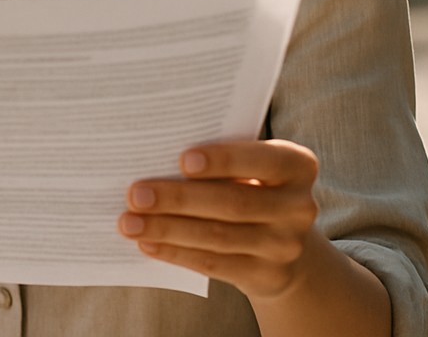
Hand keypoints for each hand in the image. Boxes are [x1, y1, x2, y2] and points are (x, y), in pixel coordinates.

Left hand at [118, 139, 319, 300]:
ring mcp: (286, 246)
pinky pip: (214, 264)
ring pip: (218, 236)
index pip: (263, 160)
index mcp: (297, 165)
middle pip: (233, 202)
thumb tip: (153, 151)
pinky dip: (176, 252)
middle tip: (135, 193)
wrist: (283, 244)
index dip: (224, 160)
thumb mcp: (249, 165)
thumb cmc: (250, 183)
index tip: (182, 160)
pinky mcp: (267, 276)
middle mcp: (299, 206)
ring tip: (128, 221)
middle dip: (178, 198)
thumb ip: (219, 156)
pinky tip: (147, 243)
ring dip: (167, 228)